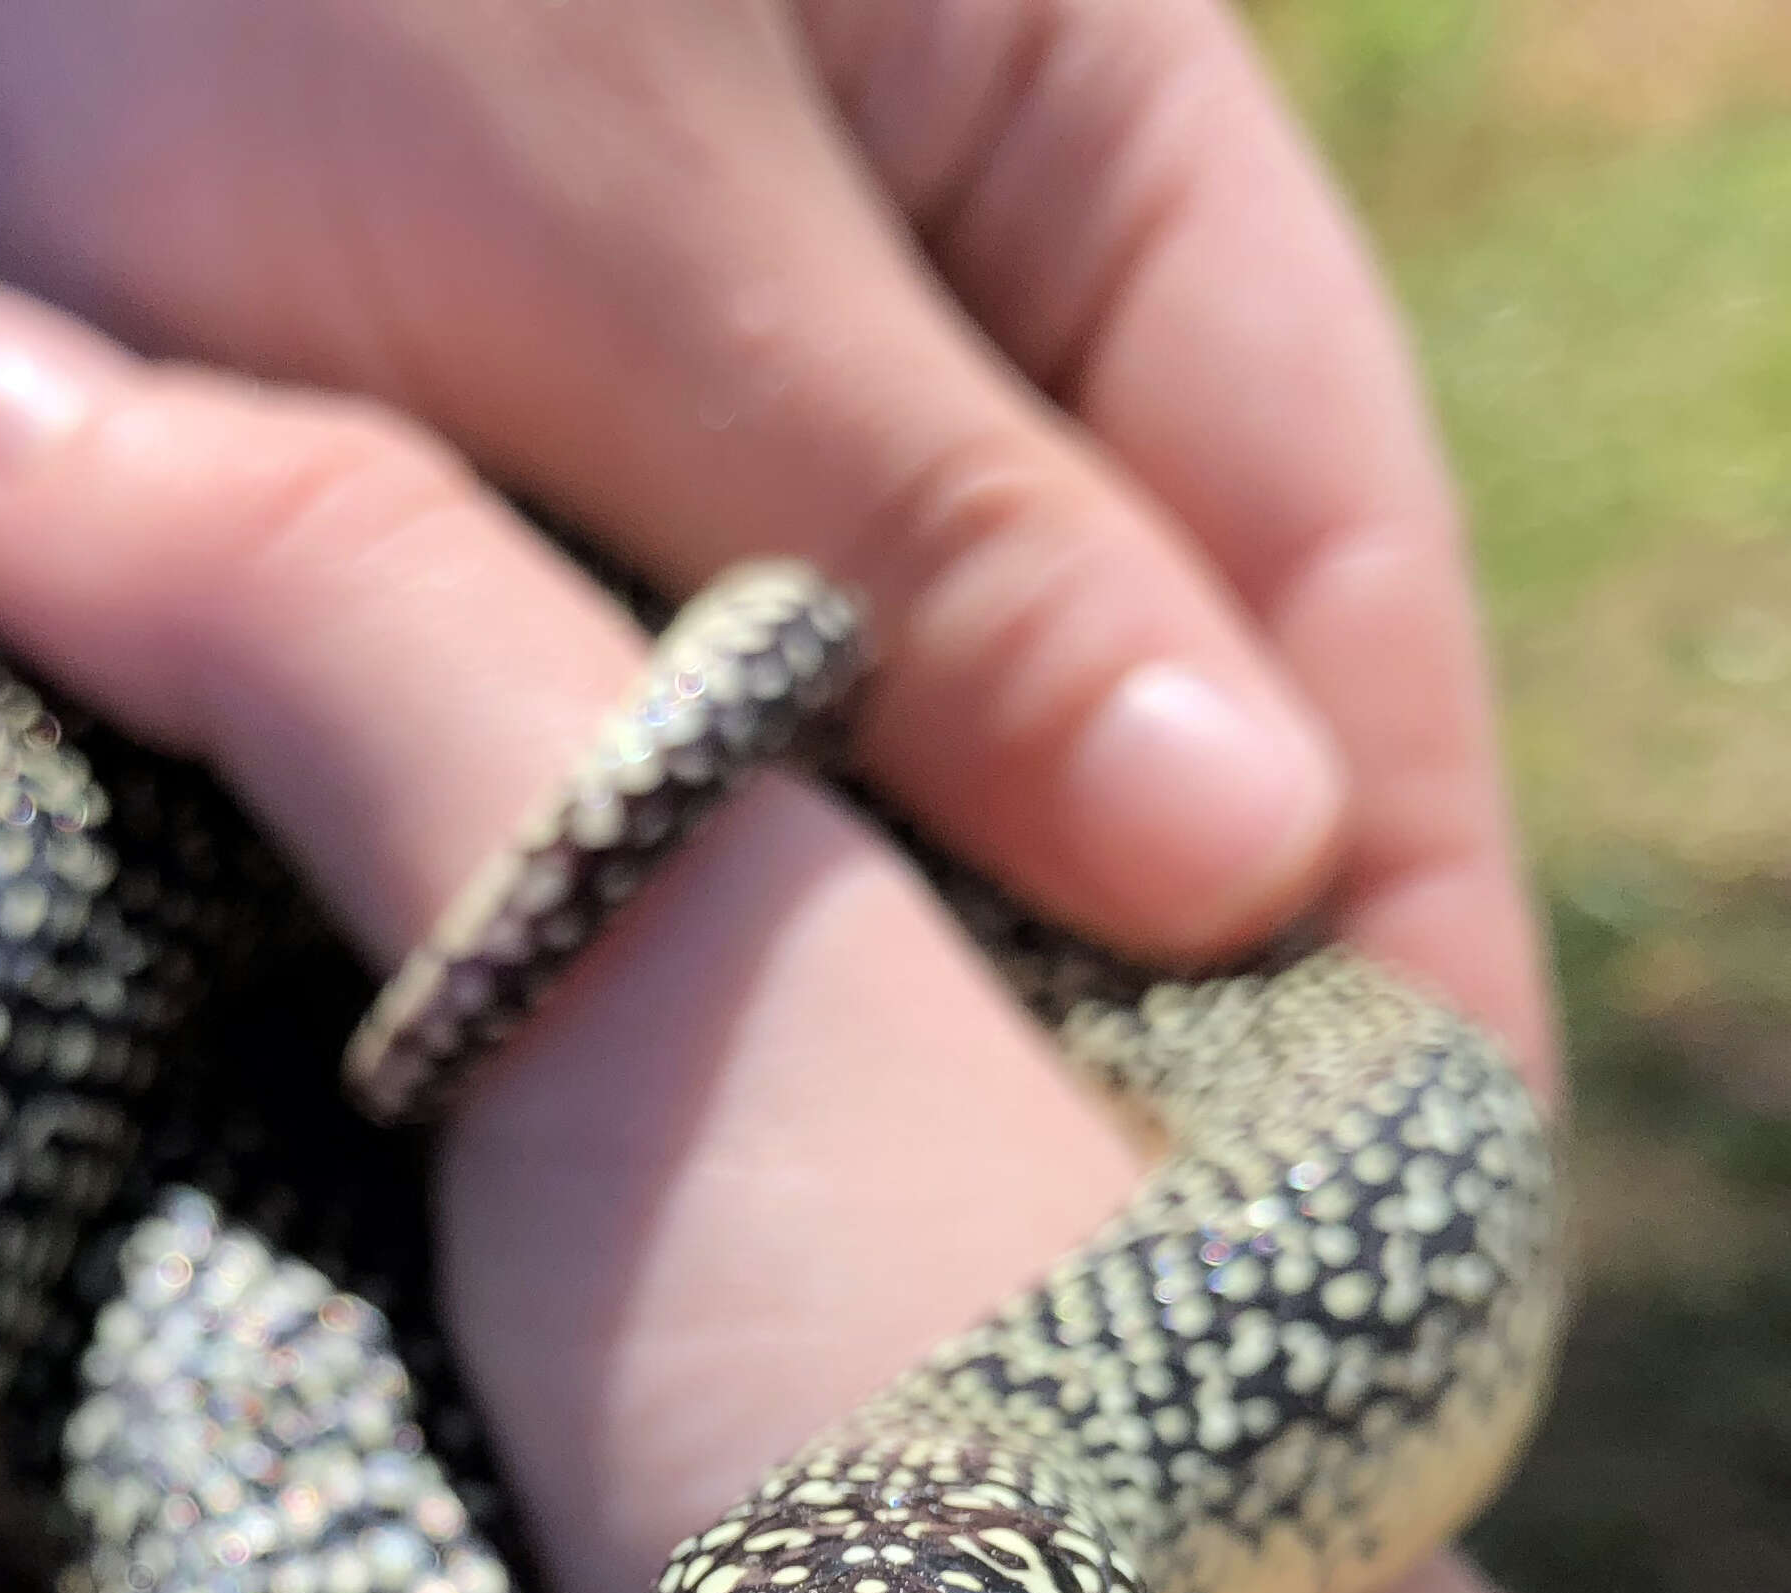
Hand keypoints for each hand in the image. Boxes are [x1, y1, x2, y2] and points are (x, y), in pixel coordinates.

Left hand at [0, 0, 1541, 1044]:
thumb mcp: (626, 267)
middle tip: (1116, 1205)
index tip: (1357, 1088)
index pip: (1300, 475)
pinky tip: (690, 1053)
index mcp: (1063, 63)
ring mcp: (711, 343)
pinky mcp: (509, 454)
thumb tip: (1237, 853)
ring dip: (877, 908)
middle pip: (1096, 615)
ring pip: (871, 685)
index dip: (1346, 796)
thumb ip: (930, 557)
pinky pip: (656, 699)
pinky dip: (670, 855)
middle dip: (1096, 892)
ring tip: (924, 1183)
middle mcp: (926, 209)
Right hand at [0, 291, 1790, 1592]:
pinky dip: (70, 1510)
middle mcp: (709, 1177)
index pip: (440, 675)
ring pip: (217, 1282)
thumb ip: (360, 615)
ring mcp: (582, 1447)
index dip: (170, 624)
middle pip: (289, 986)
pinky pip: (203, 1548)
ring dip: (41, 1274)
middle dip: (62, 981)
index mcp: (827, 939)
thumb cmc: (962, 1475)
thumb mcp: (704, 949)